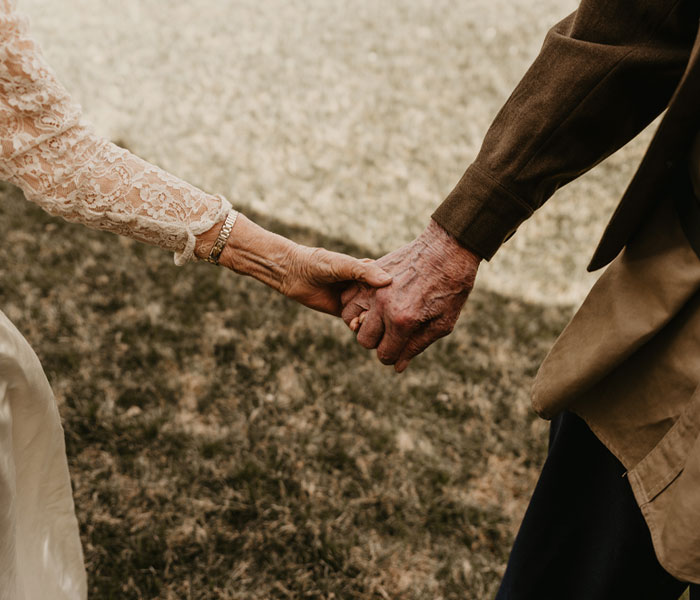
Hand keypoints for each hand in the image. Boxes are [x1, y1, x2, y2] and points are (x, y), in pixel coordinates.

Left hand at [195, 213, 391, 315]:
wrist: (291, 273)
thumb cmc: (316, 262)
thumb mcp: (342, 264)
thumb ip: (363, 272)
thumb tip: (388, 281)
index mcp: (368, 271)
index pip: (388, 284)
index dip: (395, 292)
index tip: (398, 299)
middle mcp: (364, 286)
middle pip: (382, 303)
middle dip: (384, 311)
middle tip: (383, 315)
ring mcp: (354, 300)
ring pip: (370, 315)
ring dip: (370, 321)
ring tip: (364, 319)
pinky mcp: (343, 312)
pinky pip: (356, 322)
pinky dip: (358, 326)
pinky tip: (354, 325)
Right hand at [341, 219, 480, 371]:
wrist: (449, 248)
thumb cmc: (452, 287)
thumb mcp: (442, 323)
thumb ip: (416, 346)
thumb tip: (397, 367)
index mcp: (403, 321)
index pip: (384, 354)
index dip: (393, 356)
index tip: (402, 348)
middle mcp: (383, 305)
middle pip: (365, 340)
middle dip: (379, 342)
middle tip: (393, 333)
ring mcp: (373, 288)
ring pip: (351, 320)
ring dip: (363, 323)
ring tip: (381, 318)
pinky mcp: (370, 274)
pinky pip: (348, 297)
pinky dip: (355, 304)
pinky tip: (372, 303)